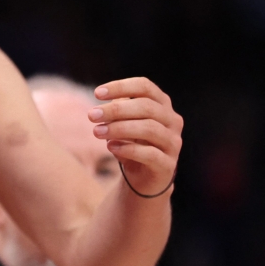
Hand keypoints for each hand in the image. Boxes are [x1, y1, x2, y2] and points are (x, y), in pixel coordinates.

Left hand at [89, 77, 182, 196]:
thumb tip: (103, 99)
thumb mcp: (122, 121)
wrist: (142, 178)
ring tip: (97, 132)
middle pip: (146, 107)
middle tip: (91, 116)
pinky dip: (128, 148)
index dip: (121, 87)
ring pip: (149, 129)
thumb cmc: (131, 142)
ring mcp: (173, 143)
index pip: (145, 87)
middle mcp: (172, 121)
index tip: (97, 93)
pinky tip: (110, 147)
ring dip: (119, 128)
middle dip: (116, 110)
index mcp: (162, 104)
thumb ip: (117, 108)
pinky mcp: (168, 164)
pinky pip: (150, 153)